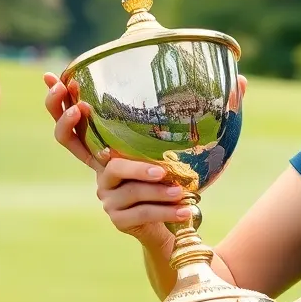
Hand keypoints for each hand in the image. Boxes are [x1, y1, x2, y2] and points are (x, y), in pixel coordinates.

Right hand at [41, 72, 248, 241]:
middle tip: (162, 168)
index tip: (64, 88)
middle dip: (131, 166)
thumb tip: (241, 78)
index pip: (72, 127)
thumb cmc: (182, 176)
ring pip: (127, 189)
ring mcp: (108, 197)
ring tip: (183, 189)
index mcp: (110, 147)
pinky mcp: (118, 219)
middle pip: (102, 163)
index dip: (59, 109)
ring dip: (157, 189)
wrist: (178, 222)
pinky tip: (188, 209)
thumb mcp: (193, 143)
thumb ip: (211, 112)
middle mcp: (102, 171)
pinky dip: (166, 210)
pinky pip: (141, 212)